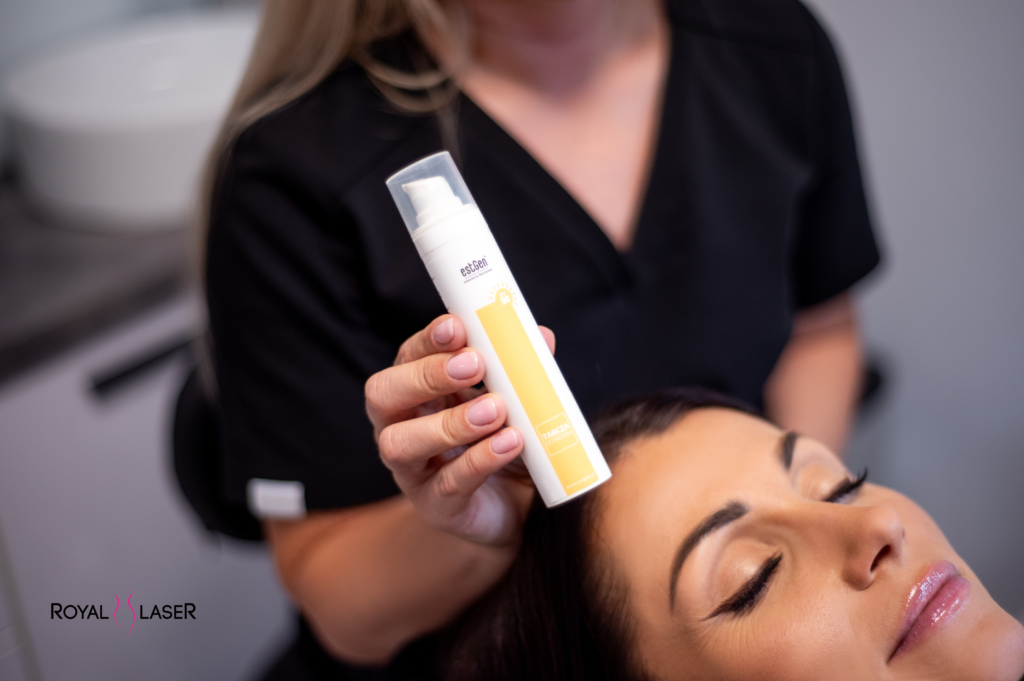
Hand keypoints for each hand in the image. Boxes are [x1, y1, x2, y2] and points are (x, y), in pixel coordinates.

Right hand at [365, 315, 554, 546]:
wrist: (522, 506)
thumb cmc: (506, 441)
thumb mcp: (516, 400)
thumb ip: (522, 369)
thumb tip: (540, 336)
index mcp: (417, 393)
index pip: (408, 357)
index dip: (428, 340)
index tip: (457, 327)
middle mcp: (401, 428)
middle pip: (383, 395)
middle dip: (426, 375)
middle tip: (473, 364)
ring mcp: (412, 472)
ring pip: (401, 443)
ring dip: (449, 422)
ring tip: (496, 410)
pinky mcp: (436, 507)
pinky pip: (447, 484)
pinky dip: (480, 460)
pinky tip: (510, 443)